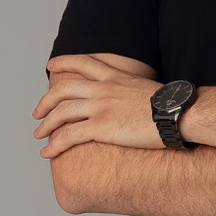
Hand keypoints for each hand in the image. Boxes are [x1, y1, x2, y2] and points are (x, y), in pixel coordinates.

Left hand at [33, 55, 161, 158]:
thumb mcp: (147, 88)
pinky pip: (68, 135)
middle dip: (46, 101)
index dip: (64, 62)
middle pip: (63, 89)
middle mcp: (104, 88)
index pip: (84, 63)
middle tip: (37, 112)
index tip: (51, 66)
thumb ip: (132, 90)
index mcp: (116, 77)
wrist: (177, 113)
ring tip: (38, 134)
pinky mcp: (101, 127)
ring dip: (45, 124)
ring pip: (61, 112)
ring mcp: (101, 107)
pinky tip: (47, 152)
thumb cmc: (170, 105)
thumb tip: (134, 100)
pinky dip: (54, 144)